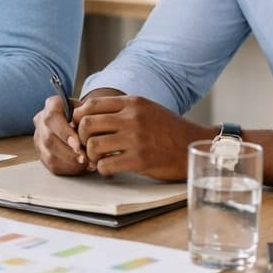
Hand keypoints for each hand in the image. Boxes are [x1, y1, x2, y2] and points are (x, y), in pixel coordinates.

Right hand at [33, 94, 85, 174]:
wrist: (78, 120)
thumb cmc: (85, 114)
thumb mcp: (87, 109)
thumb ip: (87, 117)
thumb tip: (91, 131)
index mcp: (52, 105)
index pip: (52, 119)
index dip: (64, 133)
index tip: (78, 145)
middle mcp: (41, 121)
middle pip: (49, 139)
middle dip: (68, 152)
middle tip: (85, 159)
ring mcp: (39, 138)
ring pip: (49, 155)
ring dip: (69, 162)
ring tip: (87, 164)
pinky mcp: (42, 153)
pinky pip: (51, 165)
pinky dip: (67, 168)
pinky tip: (80, 167)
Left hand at [73, 95, 213, 180]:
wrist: (194, 145)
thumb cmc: (168, 129)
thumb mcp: (146, 109)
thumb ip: (121, 109)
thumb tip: (88, 112)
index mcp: (133, 103)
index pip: (92, 104)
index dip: (79, 117)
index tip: (79, 127)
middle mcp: (132, 118)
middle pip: (87, 124)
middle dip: (80, 137)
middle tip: (86, 146)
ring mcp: (135, 139)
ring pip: (93, 145)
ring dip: (91, 155)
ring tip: (98, 159)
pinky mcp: (139, 160)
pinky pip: (106, 165)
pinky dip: (102, 169)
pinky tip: (110, 169)